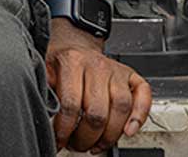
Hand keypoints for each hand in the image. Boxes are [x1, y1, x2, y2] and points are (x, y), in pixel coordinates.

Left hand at [45, 20, 152, 152]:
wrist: (74, 42)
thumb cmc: (60, 60)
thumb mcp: (44, 70)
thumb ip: (45, 91)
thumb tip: (44, 117)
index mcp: (72, 62)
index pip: (70, 104)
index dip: (65, 129)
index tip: (59, 141)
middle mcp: (97, 66)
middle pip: (97, 111)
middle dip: (87, 137)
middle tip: (78, 145)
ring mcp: (116, 70)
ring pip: (121, 108)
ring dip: (110, 135)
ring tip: (97, 145)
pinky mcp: (131, 76)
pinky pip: (143, 96)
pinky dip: (140, 116)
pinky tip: (128, 132)